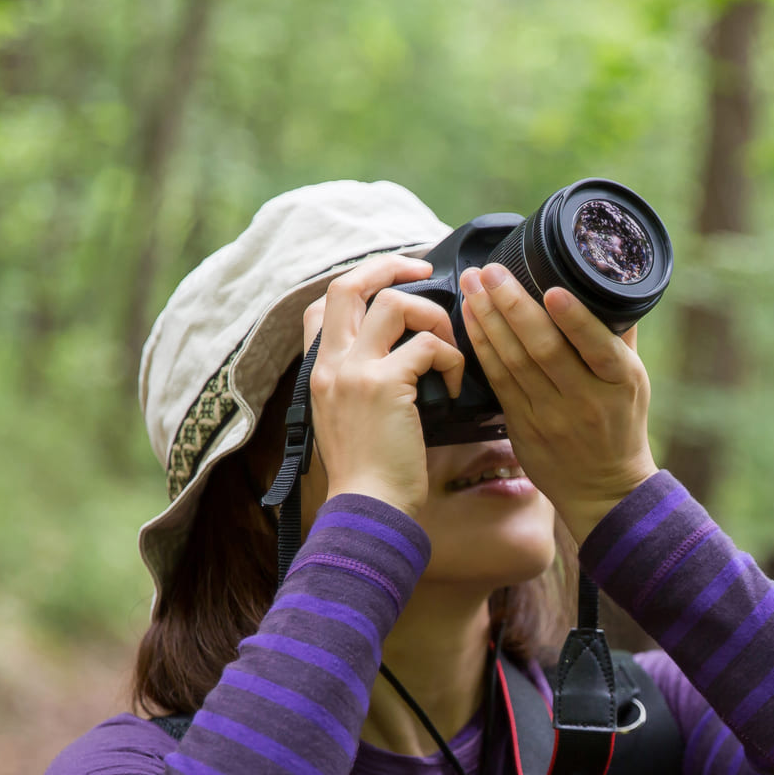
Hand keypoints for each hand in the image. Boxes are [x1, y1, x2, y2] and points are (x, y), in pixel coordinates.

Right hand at [302, 254, 464, 517]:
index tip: (393, 283)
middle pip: (348, 284)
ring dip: (432, 317)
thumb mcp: (350, 420)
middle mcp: (331, 363)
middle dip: (391, 265)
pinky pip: (429, 346)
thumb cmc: (370, 475)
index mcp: (320, 371)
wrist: (368, 509)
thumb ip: (362, 384)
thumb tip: (404, 357)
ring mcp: (355, 371)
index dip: (360, 283)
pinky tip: (453, 387)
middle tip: (425, 268)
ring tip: (448, 348)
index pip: (322, 304)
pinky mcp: (386, 384)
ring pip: (394, 303)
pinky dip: (451, 359)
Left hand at [458, 263, 657, 542]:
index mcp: (620, 383)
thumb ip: (618, 336)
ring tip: (472, 284)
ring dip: (488, 319)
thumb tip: (605, 284)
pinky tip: (470, 319)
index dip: (574, 319)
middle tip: (491, 272)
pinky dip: (482, 347)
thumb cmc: (621, 425)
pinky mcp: (523, 426)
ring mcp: (551, 416)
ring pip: (513, 362)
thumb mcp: (635, 381)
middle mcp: (586, 400)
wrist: (604, 488)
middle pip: (545, 350)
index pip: (597, 347)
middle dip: (513, 306)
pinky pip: (498, 381)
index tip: (552, 289)